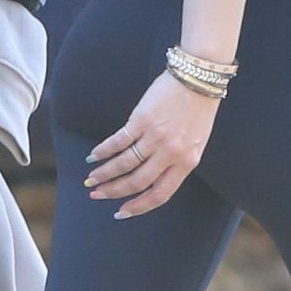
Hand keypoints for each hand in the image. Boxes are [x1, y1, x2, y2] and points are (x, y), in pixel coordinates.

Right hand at [84, 71, 220, 218]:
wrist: (199, 78)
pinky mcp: (142, 120)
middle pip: (137, 181)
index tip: (121, 212)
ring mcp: (156, 136)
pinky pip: (118, 141)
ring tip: (91, 179)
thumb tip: (151, 177)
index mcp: (187, 162)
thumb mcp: (195, 143)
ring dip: (104, 173)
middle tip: (97, 195)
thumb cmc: (199, 110)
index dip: (139, 207)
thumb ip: (176, 161)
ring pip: (124, 163)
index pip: (160, 194)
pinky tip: (94, 156)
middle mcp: (171, 153)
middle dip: (114, 191)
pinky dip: (104, 150)